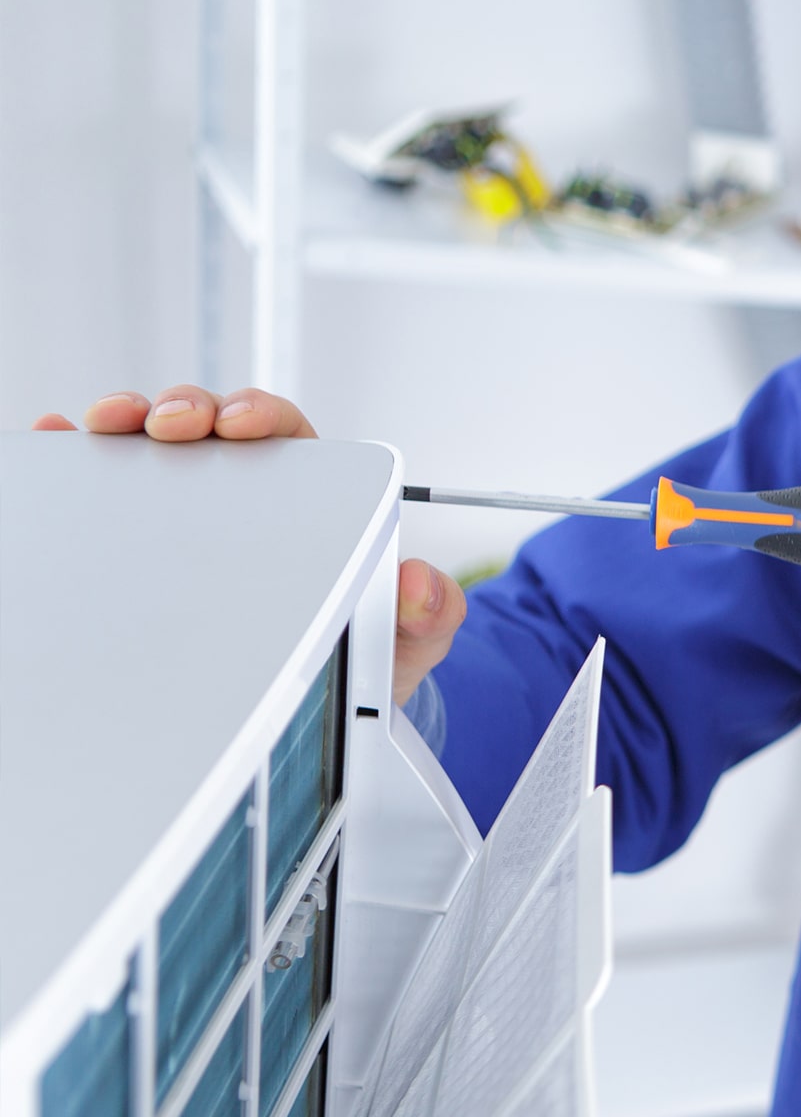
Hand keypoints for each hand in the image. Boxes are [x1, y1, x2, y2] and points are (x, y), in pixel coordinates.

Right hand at [34, 387, 462, 706]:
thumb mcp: (409, 636)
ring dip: (127, 426)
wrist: (334, 707)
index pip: (286, 436)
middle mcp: (253, 493)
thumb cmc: (371, 653)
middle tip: (167, 425)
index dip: (259, 416)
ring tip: (104, 425)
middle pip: (212, 427)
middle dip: (185, 409)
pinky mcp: (154, 542)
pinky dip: (81, 460)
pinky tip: (55, 442)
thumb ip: (429, 610)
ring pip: (156, 450)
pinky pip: (114, 490)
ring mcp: (198, 513)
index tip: (239, 426)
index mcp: (316, 495)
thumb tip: (420, 582)